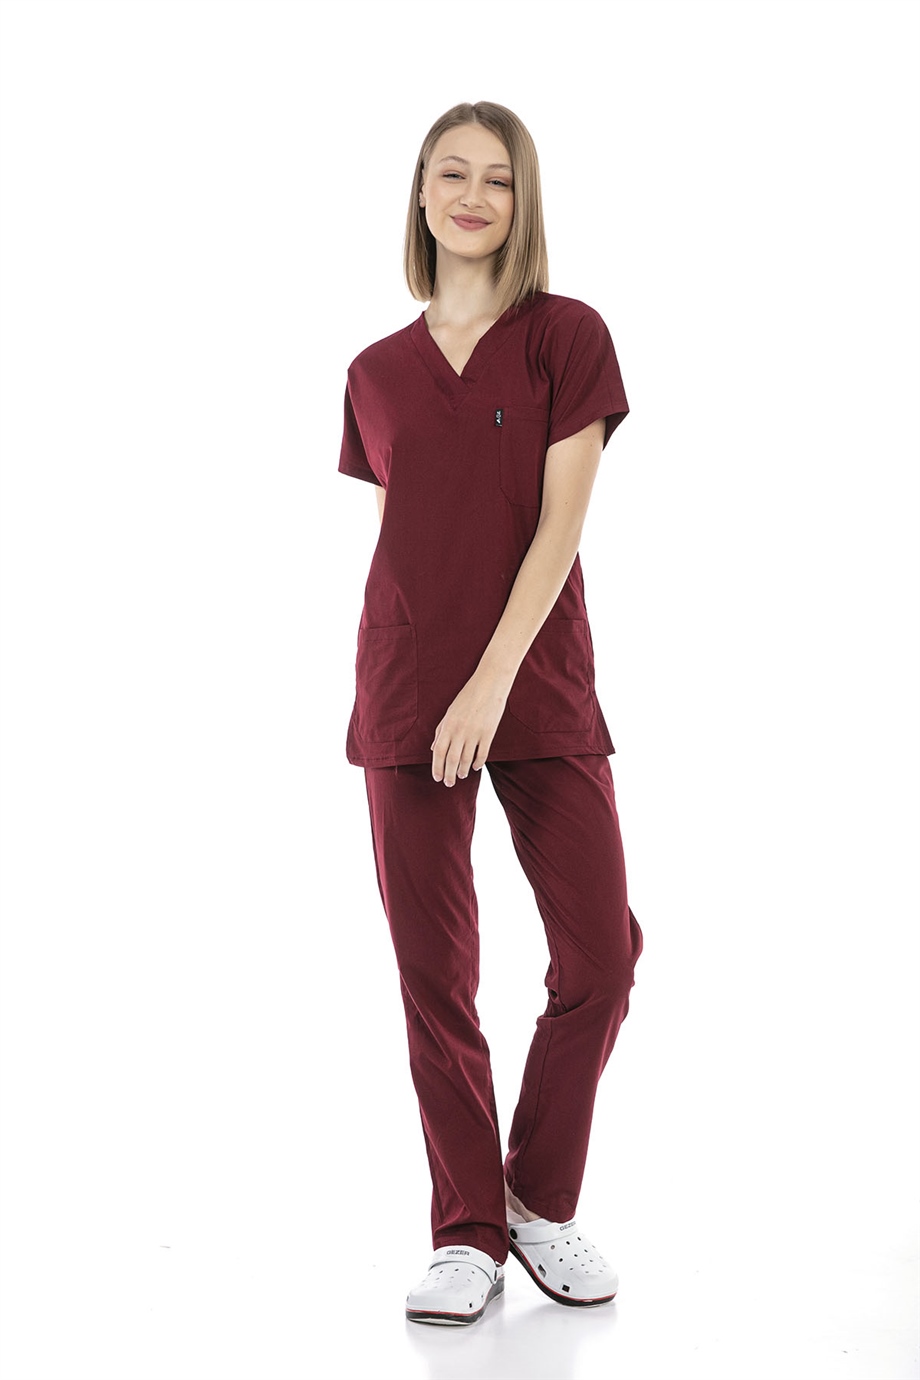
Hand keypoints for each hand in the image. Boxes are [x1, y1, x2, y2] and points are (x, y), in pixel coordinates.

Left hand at [430, 671, 509, 785]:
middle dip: (449, 774)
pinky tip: (476, 767)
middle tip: (449, 784)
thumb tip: (433, 748)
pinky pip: (482, 754)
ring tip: (462, 776)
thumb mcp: (450, 711)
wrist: (489, 684)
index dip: (436, 767)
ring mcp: (475, 733)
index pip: (438, 752)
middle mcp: (460, 731)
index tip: (437, 777)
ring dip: (463, 771)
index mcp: (448, 725)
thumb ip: (441, 730)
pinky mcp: (489, 733)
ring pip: (467, 759)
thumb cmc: (468, 696)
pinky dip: (478, 763)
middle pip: (452, 759)